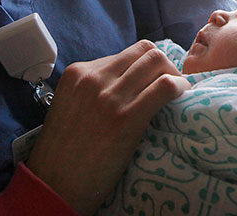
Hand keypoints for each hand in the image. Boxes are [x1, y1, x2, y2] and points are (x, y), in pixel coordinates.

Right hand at [25, 39, 188, 215]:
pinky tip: (181, 96)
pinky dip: (179, 87)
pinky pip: (164, 86)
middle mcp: (94, 77)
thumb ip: (94, 88)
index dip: (144, 66)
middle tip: (169, 84)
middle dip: (163, 64)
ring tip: (177, 91)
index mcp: (78, 72)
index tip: (152, 81)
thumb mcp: (71, 105)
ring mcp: (110, 96)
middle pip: (145, 50)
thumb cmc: (64, 151)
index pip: (126, 53)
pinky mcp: (127, 117)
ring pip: (157, 61)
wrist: (55, 184)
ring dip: (173, 74)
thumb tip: (129, 81)